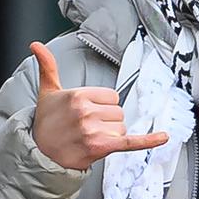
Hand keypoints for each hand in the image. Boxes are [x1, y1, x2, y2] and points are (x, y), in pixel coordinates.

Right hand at [30, 41, 168, 169]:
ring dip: (110, 135)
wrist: (39, 152)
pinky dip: (148, 140)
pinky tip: (162, 137)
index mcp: (79, 95)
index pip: (112, 97)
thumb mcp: (48, 92)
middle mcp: (86, 111)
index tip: (88, 113)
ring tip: (89, 138)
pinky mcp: (101, 146)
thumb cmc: (46, 123)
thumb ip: (47, 66)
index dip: (103, 106)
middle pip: (118, 113)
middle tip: (86, 128)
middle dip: (106, 122)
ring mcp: (94, 129)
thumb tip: (36, 45)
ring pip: (121, 128)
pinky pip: (131, 141)